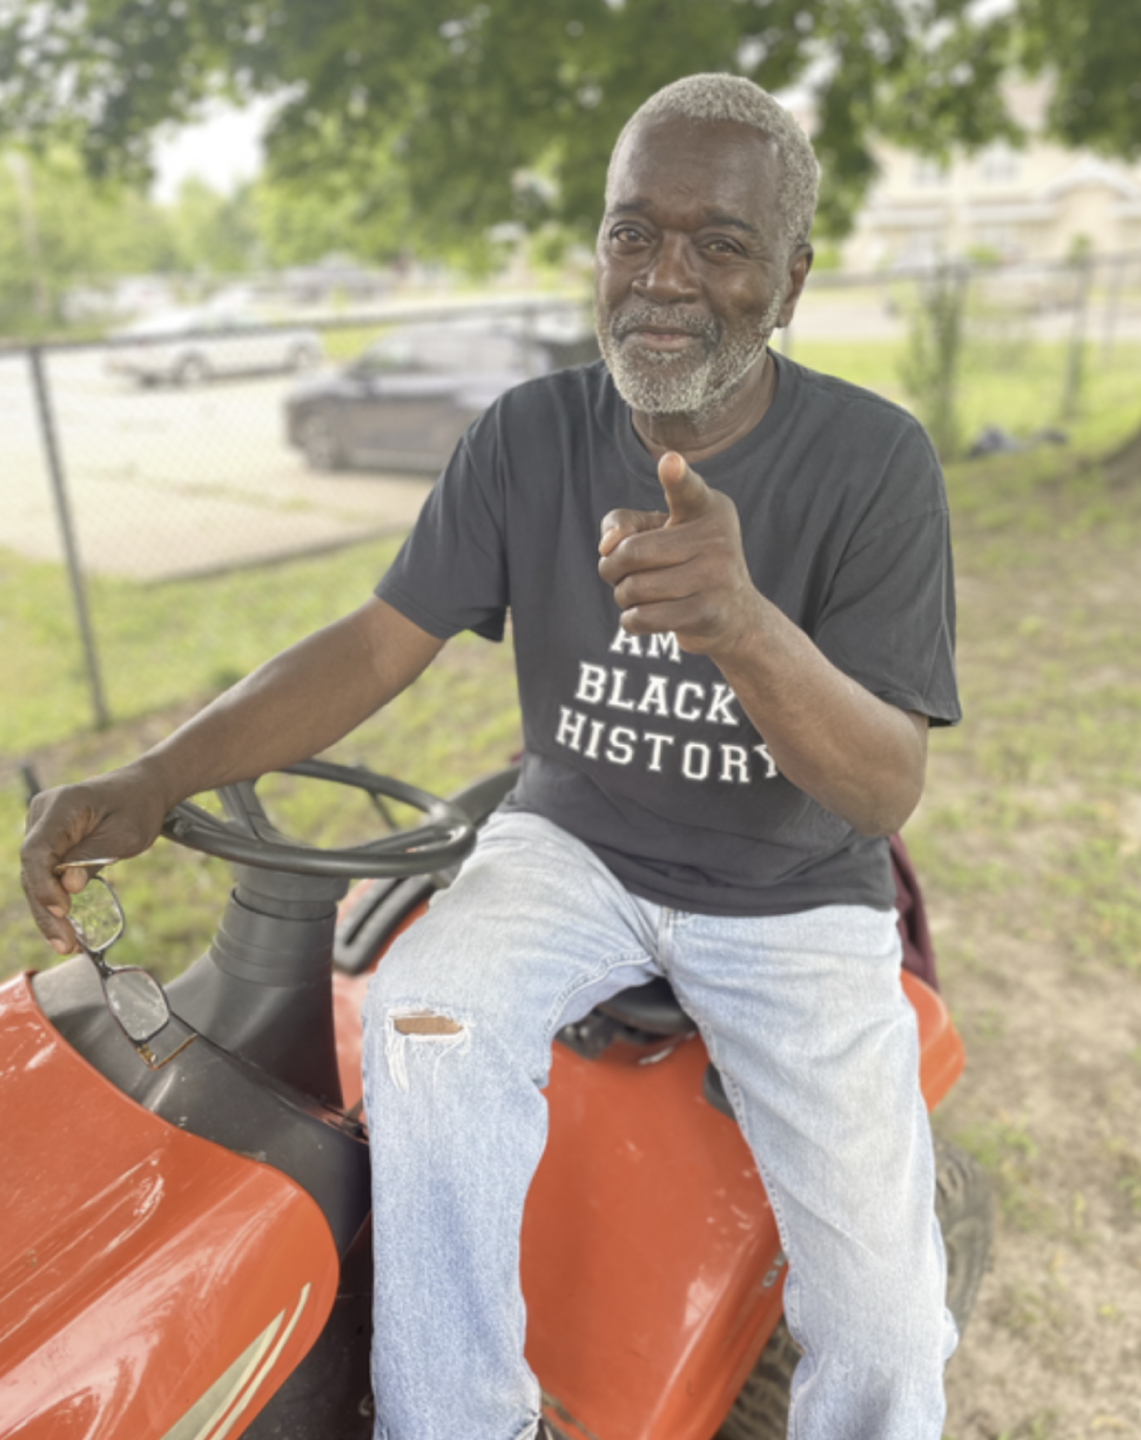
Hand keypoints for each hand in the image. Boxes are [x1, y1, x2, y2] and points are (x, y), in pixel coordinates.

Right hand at [20, 765, 168, 953]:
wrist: (142, 789)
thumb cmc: (138, 807)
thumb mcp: (125, 835)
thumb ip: (94, 858)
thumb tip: (68, 887)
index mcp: (62, 805)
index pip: (37, 849)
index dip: (43, 883)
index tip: (61, 910)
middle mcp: (43, 814)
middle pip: (33, 868)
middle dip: (46, 909)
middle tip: (65, 943)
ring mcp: (41, 827)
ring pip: (35, 876)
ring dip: (47, 912)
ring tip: (65, 945)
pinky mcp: (48, 841)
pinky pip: (44, 873)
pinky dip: (52, 900)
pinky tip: (62, 929)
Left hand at [597, 451, 761, 656]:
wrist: (735, 615)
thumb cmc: (685, 564)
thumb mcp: (658, 532)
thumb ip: (623, 523)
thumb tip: (607, 546)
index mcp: (707, 508)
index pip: (687, 490)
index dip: (676, 476)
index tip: (670, 461)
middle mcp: (717, 538)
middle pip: (632, 552)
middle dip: (612, 568)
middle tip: (619, 574)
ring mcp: (715, 577)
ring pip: (634, 588)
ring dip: (623, 597)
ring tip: (640, 595)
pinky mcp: (706, 613)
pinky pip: (644, 617)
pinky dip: (631, 620)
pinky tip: (643, 616)